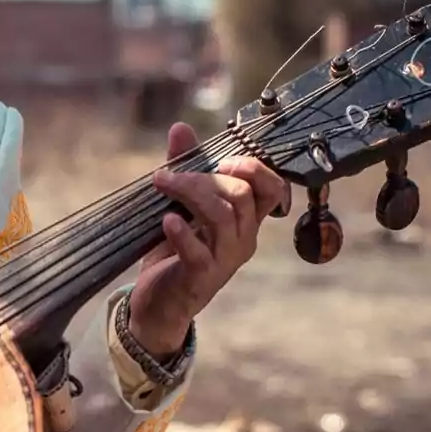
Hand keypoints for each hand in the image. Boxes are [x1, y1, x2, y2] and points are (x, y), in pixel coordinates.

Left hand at [130, 123, 291, 357]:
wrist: (157, 303)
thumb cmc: (173, 251)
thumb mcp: (180, 205)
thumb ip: (185, 167)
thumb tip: (180, 127)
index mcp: (245, 220)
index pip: (273, 188)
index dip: (254, 168)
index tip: (223, 159)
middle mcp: (243, 239)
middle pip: (242, 195)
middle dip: (205, 176)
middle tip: (169, 175)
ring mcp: (224, 260)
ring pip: (223, 217)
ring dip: (191, 193)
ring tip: (163, 185)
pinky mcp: (199, 278)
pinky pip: (198, 251)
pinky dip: (182, 233)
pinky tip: (167, 220)